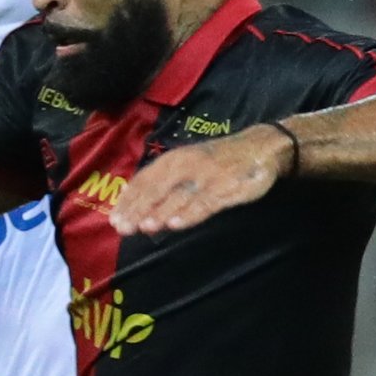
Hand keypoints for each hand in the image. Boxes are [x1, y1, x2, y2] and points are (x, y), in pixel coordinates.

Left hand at [115, 123, 291, 235]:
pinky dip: (190, 213)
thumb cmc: (219, 160)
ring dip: (160, 211)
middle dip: (139, 209)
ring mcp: (206, 177)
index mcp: (174, 160)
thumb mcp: (188, 164)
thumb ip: (163, 183)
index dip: (129, 199)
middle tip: (123, 228)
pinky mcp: (227, 188)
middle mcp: (186, 166)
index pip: (145, 180)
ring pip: (179, 196)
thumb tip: (134, 202)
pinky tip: (177, 224)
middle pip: (157, 189)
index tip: (114, 218)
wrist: (261, 148)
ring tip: (144, 227)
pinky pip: (206, 202)